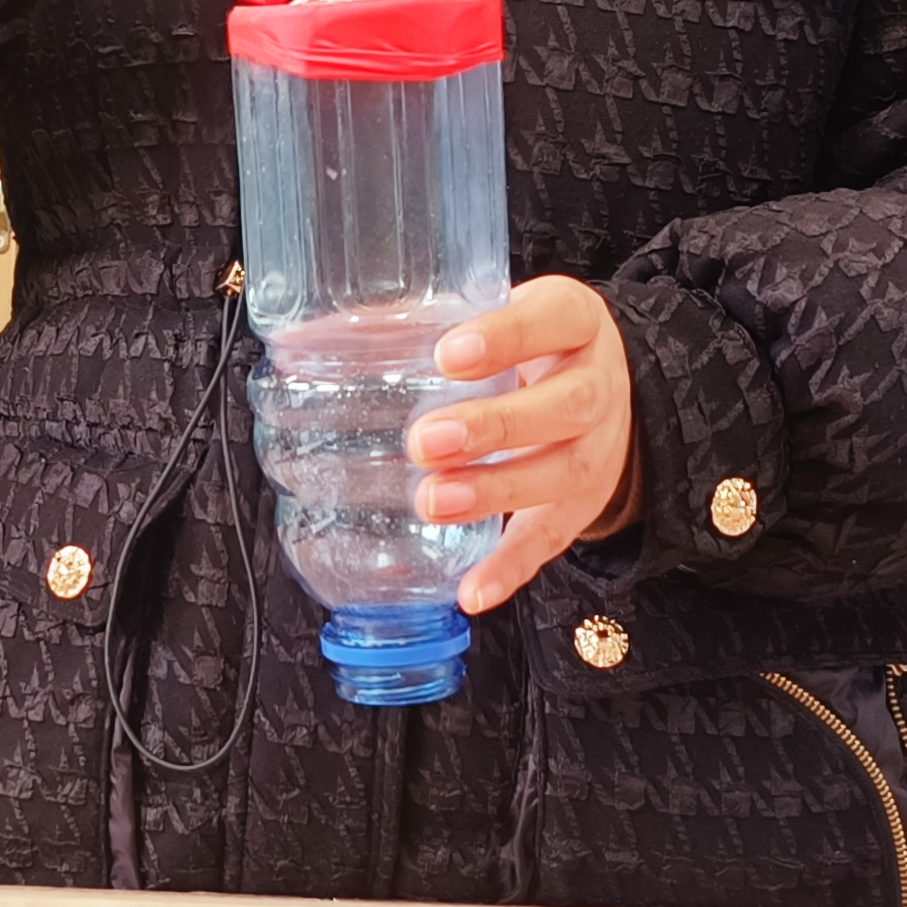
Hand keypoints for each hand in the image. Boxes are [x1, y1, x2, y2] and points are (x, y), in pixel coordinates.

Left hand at [410, 277, 642, 614]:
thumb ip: (420, 324)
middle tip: (426, 441)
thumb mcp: (495, 316)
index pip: (556, 318)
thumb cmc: (527, 348)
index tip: (448, 355)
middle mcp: (597, 387)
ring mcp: (596, 451)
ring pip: (560, 474)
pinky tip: (471, 590)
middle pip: (568, 405)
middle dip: (495, 426)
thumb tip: (300, 342)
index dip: (508, 337)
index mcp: (576, 323)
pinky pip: (550, 542)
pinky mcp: (580, 507)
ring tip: (434, 502)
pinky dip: (509, 570)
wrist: (607, 393)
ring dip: (495, 492)